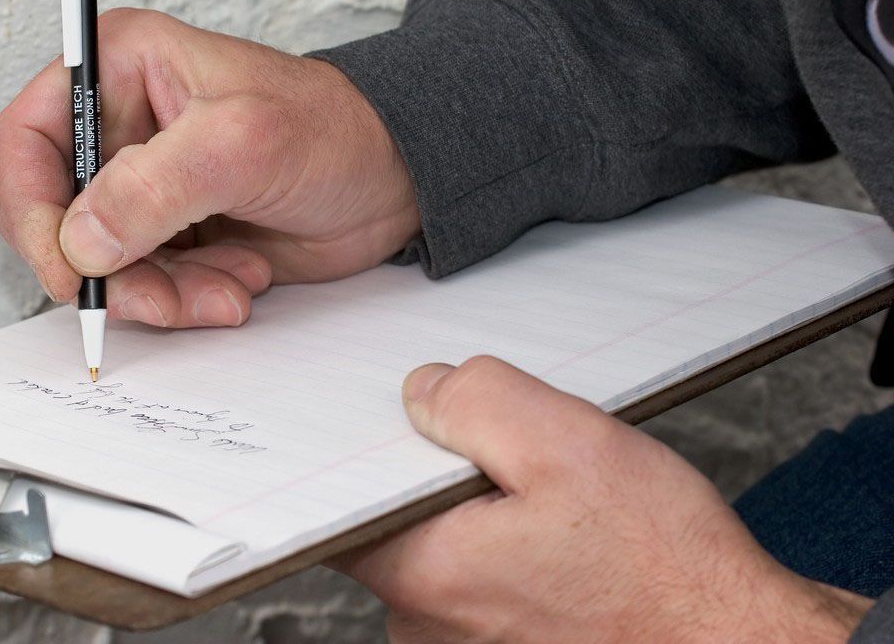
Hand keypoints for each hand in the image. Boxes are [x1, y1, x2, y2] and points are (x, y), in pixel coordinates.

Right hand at [0, 9, 418, 327]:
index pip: (25, 142)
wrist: (392, 179)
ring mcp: (142, 184)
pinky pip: (144, 285)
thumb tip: (79, 243)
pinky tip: (240, 281)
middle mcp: (118, 125)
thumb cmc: (332, 131)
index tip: (71, 270)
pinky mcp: (169, 232)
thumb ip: (154, 189)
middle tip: (163, 298)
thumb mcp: (243, 145)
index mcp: (118, 68)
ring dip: (159, 293)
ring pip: (101, 265)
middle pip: (57, 218)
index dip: (32, 212)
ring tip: (230, 286)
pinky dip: (184, 299)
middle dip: (111, 271)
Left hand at [336, 356, 873, 643]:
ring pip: (445, 552)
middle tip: (521, 464)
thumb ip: (476, 401)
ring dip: (485, 517)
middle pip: (399, 522)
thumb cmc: (667, 573)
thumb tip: (425, 392)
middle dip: (447, 479)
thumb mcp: (568, 445)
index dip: (374, 451)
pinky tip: (569, 544)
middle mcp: (428, 628)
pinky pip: (482, 585)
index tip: (412, 428)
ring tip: (560, 510)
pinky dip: (511, 554)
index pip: (344, 502)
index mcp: (426, 574)